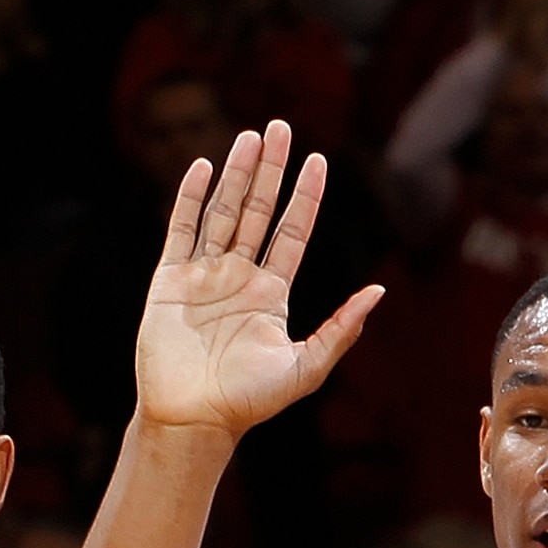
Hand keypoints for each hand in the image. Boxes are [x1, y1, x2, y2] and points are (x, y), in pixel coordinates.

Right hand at [133, 123, 383, 440]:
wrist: (193, 419)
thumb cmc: (249, 401)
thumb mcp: (305, 367)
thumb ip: (341, 329)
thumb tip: (378, 292)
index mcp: (271, 293)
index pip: (292, 232)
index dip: (305, 197)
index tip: (318, 160)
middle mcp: (239, 277)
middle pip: (258, 211)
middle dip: (270, 170)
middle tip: (280, 127)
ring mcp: (203, 275)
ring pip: (222, 212)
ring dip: (236, 174)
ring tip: (250, 136)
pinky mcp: (169, 280)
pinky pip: (180, 230)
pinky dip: (191, 198)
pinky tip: (203, 168)